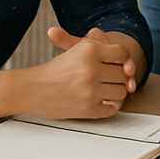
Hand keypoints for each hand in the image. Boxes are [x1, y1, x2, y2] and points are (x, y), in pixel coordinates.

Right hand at [20, 26, 134, 119]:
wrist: (30, 89)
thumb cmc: (54, 70)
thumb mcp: (76, 50)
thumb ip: (102, 50)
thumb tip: (128, 63)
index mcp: (89, 49)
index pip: (122, 53)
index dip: (122, 60)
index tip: (116, 65)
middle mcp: (91, 68)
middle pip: (124, 75)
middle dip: (117, 78)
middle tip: (105, 79)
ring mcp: (90, 90)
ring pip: (121, 93)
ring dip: (113, 93)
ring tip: (100, 90)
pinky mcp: (88, 109)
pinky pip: (111, 109)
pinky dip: (106, 107)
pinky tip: (96, 101)